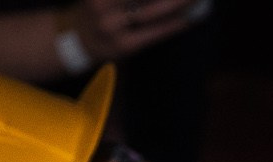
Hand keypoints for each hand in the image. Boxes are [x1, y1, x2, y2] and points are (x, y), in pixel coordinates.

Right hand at [70, 0, 205, 59]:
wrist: (77, 42)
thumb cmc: (98, 9)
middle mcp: (102, 6)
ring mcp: (111, 28)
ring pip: (153, 11)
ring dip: (177, 4)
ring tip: (194, 1)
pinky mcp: (122, 46)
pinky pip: (154, 33)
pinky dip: (173, 25)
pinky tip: (187, 19)